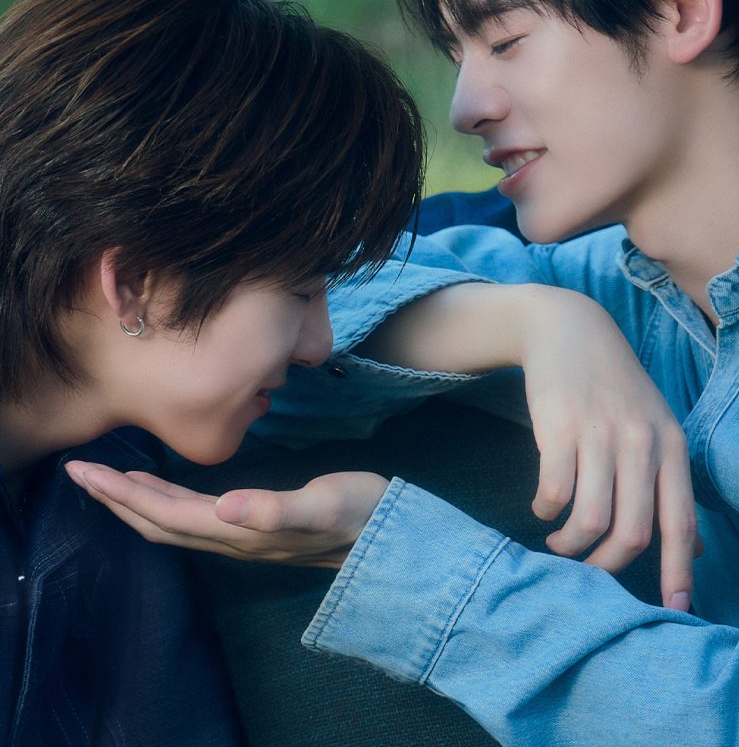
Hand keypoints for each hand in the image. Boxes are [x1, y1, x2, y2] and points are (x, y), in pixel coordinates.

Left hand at [64, 462, 387, 567]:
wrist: (388, 538)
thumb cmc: (359, 514)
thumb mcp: (324, 505)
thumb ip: (277, 511)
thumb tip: (227, 508)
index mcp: (241, 530)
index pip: (168, 513)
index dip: (124, 495)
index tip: (86, 474)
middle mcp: (233, 537)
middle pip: (159, 523)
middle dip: (115, 501)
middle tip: (77, 473)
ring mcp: (243, 536)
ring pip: (173, 523)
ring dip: (135, 504)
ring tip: (106, 481)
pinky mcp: (253, 527)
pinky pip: (192, 518)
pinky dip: (165, 503)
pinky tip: (161, 489)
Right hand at [517, 286, 699, 611]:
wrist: (569, 329)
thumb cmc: (614, 387)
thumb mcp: (655, 428)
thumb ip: (672, 485)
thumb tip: (694, 550)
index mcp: (671, 446)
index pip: (680, 523)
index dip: (677, 572)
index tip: (672, 611)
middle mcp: (641, 442)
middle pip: (631, 532)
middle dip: (606, 566)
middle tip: (587, 570)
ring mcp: (600, 433)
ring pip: (590, 519)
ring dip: (569, 545)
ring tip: (558, 542)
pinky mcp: (560, 427)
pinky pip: (554, 491)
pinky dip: (545, 510)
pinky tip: (542, 505)